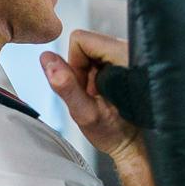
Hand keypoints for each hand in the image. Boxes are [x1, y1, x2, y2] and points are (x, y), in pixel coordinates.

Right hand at [42, 30, 142, 164]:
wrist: (138, 146)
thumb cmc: (117, 134)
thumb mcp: (86, 113)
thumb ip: (66, 85)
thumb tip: (47, 58)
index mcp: (124, 55)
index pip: (81, 39)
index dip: (75, 64)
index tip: (85, 88)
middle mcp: (131, 50)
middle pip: (87, 44)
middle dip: (82, 70)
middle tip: (94, 96)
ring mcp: (132, 56)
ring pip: (95, 52)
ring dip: (91, 75)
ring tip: (102, 98)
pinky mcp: (130, 63)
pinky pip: (105, 60)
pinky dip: (101, 77)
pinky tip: (108, 95)